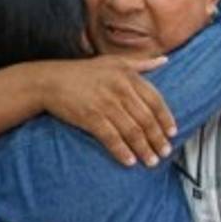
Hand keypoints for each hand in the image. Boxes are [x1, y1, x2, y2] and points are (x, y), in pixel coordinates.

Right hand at [38, 55, 175, 166]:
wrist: (49, 81)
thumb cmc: (83, 72)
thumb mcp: (114, 62)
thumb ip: (142, 63)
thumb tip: (165, 60)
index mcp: (128, 76)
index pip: (155, 100)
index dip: (166, 119)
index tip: (172, 133)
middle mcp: (120, 89)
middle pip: (146, 119)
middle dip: (158, 139)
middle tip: (165, 152)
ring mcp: (105, 104)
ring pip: (132, 131)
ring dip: (144, 149)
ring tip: (151, 160)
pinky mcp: (90, 117)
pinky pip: (111, 137)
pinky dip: (122, 151)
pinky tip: (129, 160)